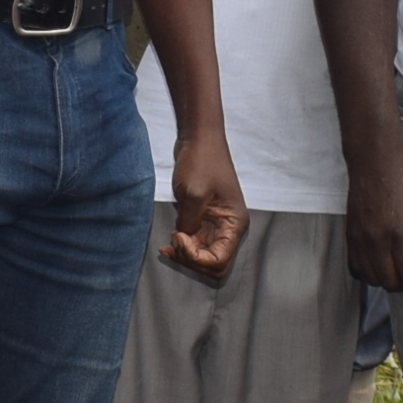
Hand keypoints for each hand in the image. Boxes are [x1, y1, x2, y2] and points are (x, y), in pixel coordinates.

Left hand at [160, 128, 244, 285]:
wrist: (198, 138)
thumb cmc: (201, 160)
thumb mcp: (193, 194)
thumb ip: (189, 223)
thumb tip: (183, 241)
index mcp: (234, 224)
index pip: (219, 262)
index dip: (197, 259)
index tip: (180, 237)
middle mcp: (228, 228)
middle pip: (213, 264)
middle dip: (192, 260)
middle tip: (174, 242)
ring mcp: (216, 224)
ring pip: (202, 256)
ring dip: (185, 254)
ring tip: (168, 242)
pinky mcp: (203, 218)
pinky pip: (195, 243)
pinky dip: (182, 246)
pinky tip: (170, 239)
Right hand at [344, 136, 402, 297]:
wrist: (375, 161)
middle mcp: (379, 240)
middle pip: (390, 283)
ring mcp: (361, 239)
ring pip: (371, 278)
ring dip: (387, 280)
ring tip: (398, 269)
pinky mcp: (350, 235)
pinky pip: (356, 268)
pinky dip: (369, 272)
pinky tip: (380, 262)